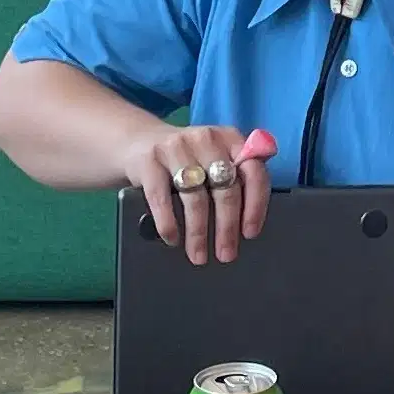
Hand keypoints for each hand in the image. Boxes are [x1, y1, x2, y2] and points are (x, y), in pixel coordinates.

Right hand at [135, 122, 270, 264]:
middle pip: (225, 189)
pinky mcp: (149, 160)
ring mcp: (176, 148)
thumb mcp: (216, 158)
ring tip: (199, 255)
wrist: (138, 142)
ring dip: (198, 232)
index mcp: (230, 139)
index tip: (250, 232)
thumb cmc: (186, 159)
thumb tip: (250, 222)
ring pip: (195, 197)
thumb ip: (238, 178)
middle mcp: (206, 139)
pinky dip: (168, 223)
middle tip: (226, 254)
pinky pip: (162, 198)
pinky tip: (173, 238)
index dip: (255, 205)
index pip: (253, 171)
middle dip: (227, 227)